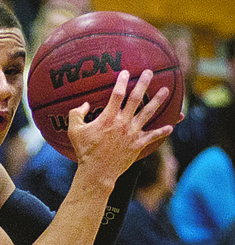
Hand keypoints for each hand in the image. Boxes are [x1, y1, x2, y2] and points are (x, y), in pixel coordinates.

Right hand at [67, 70, 173, 185]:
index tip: (126, 72)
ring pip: (148, 113)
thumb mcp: (74, 130)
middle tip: (150, 72)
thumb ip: (76, 114)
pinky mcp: (138, 145)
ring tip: (165, 90)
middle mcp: (123, 123)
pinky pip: (153, 136)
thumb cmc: (84, 150)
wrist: (98, 172)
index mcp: (108, 118)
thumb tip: (84, 104)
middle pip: (136, 99)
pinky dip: (162, 132)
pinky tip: (171, 126)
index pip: (117, 95)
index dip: (122, 82)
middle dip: (143, 84)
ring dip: (158, 101)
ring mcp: (133, 134)